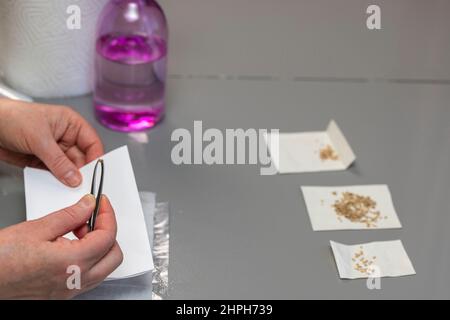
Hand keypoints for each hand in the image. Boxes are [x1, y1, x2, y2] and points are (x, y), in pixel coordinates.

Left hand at [0, 99, 103, 186]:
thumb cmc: (12, 117)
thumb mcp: (39, 139)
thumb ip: (58, 161)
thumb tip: (74, 177)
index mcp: (71, 124)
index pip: (92, 143)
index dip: (95, 158)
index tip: (95, 174)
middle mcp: (65, 137)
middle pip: (82, 159)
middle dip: (82, 172)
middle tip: (81, 186)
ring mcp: (54, 150)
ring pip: (69, 169)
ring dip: (68, 179)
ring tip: (67, 188)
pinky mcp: (43, 161)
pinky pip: (55, 174)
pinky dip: (56, 182)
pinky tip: (55, 186)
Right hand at [0, 195, 122, 298]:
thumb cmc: (0, 259)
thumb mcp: (37, 228)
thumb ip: (70, 216)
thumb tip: (89, 205)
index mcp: (72, 263)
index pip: (108, 237)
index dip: (108, 215)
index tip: (101, 203)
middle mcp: (75, 281)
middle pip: (113, 255)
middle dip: (108, 232)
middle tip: (91, 217)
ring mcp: (69, 292)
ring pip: (104, 268)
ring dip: (99, 246)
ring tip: (77, 230)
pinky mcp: (62, 295)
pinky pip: (89, 276)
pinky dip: (89, 259)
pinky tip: (71, 246)